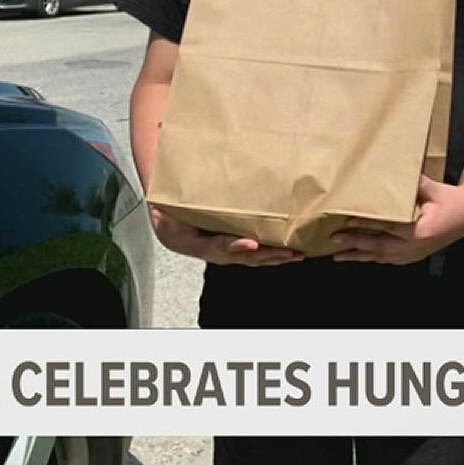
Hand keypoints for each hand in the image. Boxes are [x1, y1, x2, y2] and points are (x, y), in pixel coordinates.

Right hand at [150, 207, 303, 266]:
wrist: (167, 224)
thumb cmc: (170, 218)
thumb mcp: (170, 216)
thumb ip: (183, 213)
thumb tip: (204, 207)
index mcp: (199, 243)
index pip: (219, 246)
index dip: (235, 246)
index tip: (251, 244)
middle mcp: (216, 250)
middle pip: (245, 256)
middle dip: (269, 255)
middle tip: (289, 252)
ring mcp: (227, 251)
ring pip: (255, 258)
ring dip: (276, 257)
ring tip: (296, 255)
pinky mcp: (235, 247)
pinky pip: (256, 253)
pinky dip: (273, 253)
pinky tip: (288, 251)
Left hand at [329, 177, 463, 264]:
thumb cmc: (451, 200)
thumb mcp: (433, 188)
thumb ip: (413, 182)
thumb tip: (390, 172)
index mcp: (420, 230)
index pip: (387, 227)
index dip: (366, 224)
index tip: (347, 221)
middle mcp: (415, 246)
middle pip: (379, 246)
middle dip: (354, 244)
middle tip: (334, 239)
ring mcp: (415, 254)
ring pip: (381, 257)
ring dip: (359, 256)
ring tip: (338, 255)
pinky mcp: (415, 256)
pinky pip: (388, 259)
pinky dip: (372, 258)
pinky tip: (359, 256)